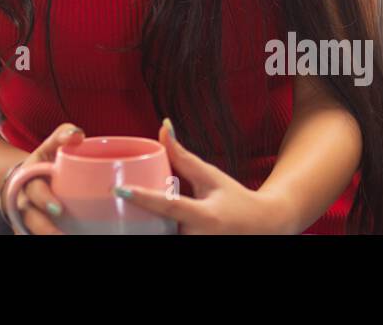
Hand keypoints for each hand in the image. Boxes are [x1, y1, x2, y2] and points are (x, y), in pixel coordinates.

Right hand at [9, 122, 84, 234]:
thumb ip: (62, 135)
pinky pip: (28, 235)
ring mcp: (26, 218)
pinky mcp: (28, 229)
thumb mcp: (50, 146)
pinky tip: (61, 238)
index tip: (58, 209)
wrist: (28, 181)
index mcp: (29, 178)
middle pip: (30, 217)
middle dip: (43, 228)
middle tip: (61, 236)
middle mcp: (24, 201)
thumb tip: (78, 135)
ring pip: (28, 231)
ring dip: (42, 235)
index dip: (44, 199)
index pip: (34, 190)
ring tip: (63, 238)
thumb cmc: (45, 163)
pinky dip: (36, 237)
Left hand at [109, 119, 294, 233]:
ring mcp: (198, 250)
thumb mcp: (209, 176)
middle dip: (140, 222)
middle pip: (160, 230)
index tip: (120, 189)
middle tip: (122, 203)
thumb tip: (163, 127)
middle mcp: (200, 239)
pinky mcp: (194, 255)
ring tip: (128, 219)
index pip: (170, 206)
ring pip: (163, 239)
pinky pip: (168, 243)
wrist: (262, 227)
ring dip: (146, 231)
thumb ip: (182, 156)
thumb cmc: (233, 199)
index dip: (144, 198)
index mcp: (205, 216)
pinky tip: (144, 227)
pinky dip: (157, 234)